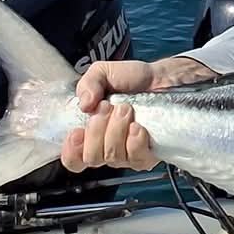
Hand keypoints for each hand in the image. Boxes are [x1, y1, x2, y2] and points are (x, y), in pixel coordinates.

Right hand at [59, 57, 211, 172]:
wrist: (162, 79)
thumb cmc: (131, 80)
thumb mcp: (103, 73)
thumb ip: (88, 84)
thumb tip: (84, 105)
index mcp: (91, 134)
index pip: (74, 159)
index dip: (72, 151)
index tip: (77, 131)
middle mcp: (107, 149)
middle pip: (92, 158)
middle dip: (97, 131)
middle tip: (107, 107)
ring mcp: (127, 155)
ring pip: (113, 157)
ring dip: (116, 130)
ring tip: (125, 109)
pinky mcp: (147, 155)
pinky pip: (136, 159)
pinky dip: (134, 142)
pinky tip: (137, 127)